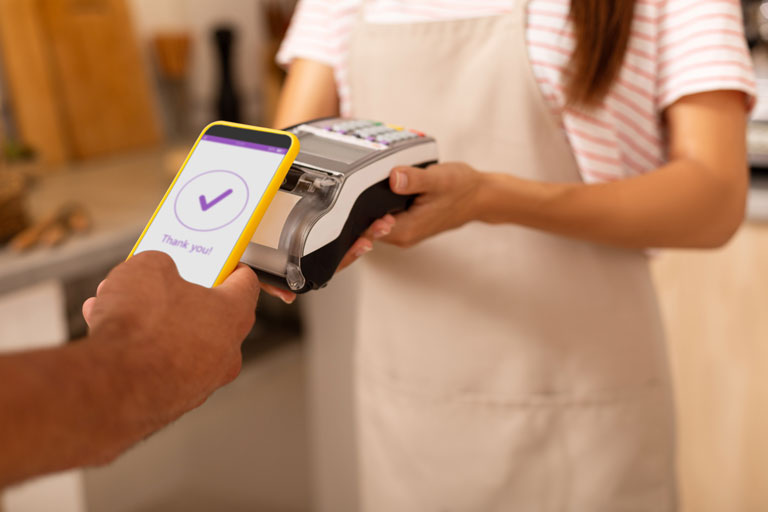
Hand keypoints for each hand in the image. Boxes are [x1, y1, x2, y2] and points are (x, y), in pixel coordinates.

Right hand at [82, 251, 259, 423]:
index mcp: (233, 315)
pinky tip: (106, 331)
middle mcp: (225, 352)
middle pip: (208, 314)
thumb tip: (156, 272)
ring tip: (116, 304)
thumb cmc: (140, 328)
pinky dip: (137, 349)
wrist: (111, 386)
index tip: (217, 261)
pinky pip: (158, 365)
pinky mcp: (173, 401)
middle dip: (176, 296)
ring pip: (178, 341)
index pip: (245, 284)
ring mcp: (201, 381)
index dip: (229, 266)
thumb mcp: (148, 268)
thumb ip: (161, 265)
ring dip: (150, 322)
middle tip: (155, 283)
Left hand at [260, 162, 482, 300]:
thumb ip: (415, 180)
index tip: (327, 210)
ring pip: (366, 225)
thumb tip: (393, 178)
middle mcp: (398, 234)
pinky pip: (376, 219)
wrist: (479, 196)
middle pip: (360, 232)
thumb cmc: (461, 189)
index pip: (364, 232)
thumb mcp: (440, 180)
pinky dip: (365, 209)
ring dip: (352, 213)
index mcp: (403, 230)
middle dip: (340, 221)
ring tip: (331, 194)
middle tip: (318, 202)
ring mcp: (399, 229)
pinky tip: (356, 193)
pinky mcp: (400, 221)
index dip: (344, 223)